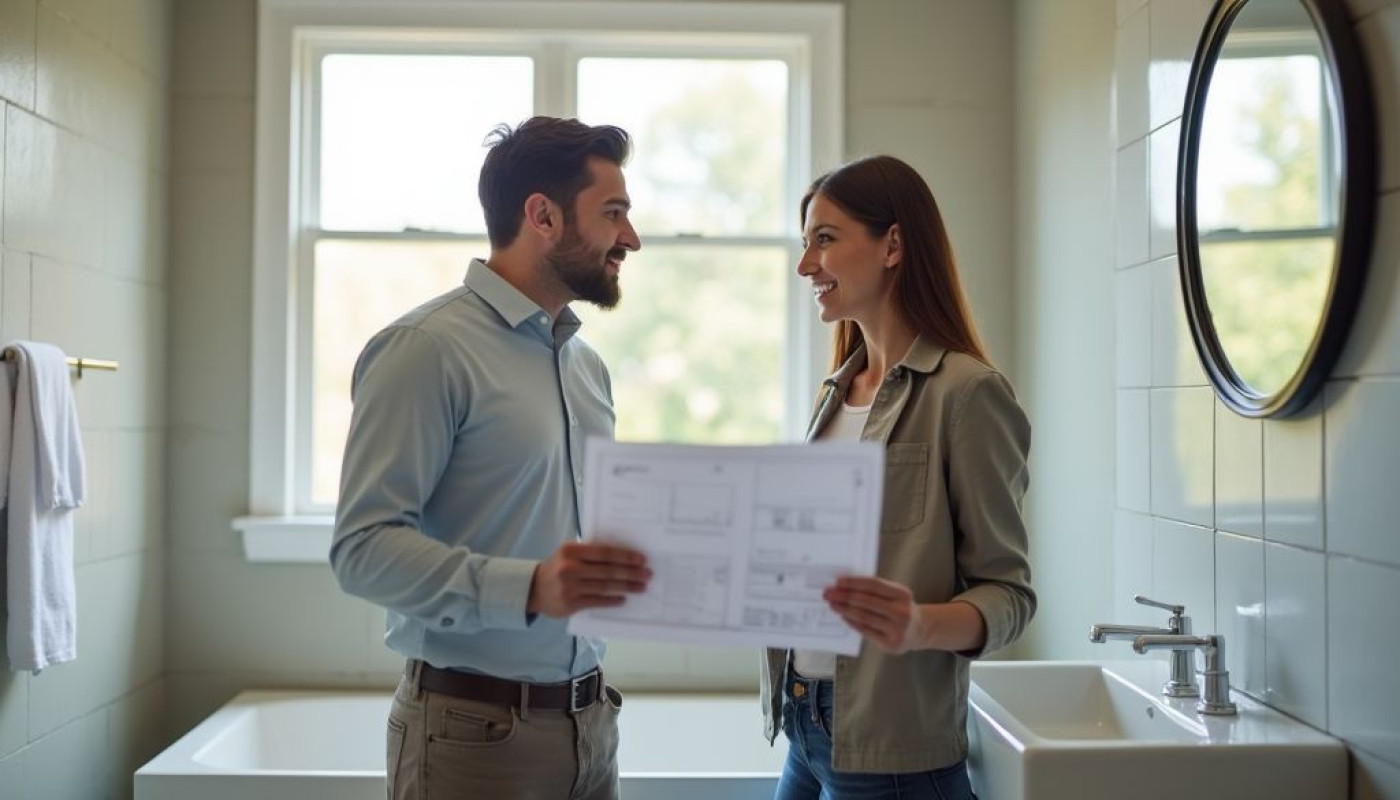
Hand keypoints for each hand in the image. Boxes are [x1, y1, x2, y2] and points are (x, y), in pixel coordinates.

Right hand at [528, 541, 650, 617]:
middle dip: (631, 573)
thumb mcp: (568, 554)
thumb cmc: (557, 567)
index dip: (625, 556)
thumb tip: (622, 556)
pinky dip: (612, 600)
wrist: (533, 589)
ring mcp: (570, 587)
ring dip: (626, 587)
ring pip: (605, 587)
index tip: (641, 559)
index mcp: (571, 551)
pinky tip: (623, 599)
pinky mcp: (570, 604)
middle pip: (607, 571)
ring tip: (641, 587)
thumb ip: (589, 553)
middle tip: (647, 574)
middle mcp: (570, 568)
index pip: (604, 553)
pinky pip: (597, 601)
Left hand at [823, 575, 922, 653]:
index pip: (874, 585)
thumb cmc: (900, 608)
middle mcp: (902, 611)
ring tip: (833, 604)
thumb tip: (844, 587)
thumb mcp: (895, 595)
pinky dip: (852, 622)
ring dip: (844, 609)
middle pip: (866, 601)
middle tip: (828, 593)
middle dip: (844, 596)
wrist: (919, 631)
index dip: (854, 582)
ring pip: (864, 617)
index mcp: (902, 594)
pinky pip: (865, 631)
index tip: (838, 581)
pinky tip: (843, 616)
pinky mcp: (890, 643)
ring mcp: (897, 629)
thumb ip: (875, 591)